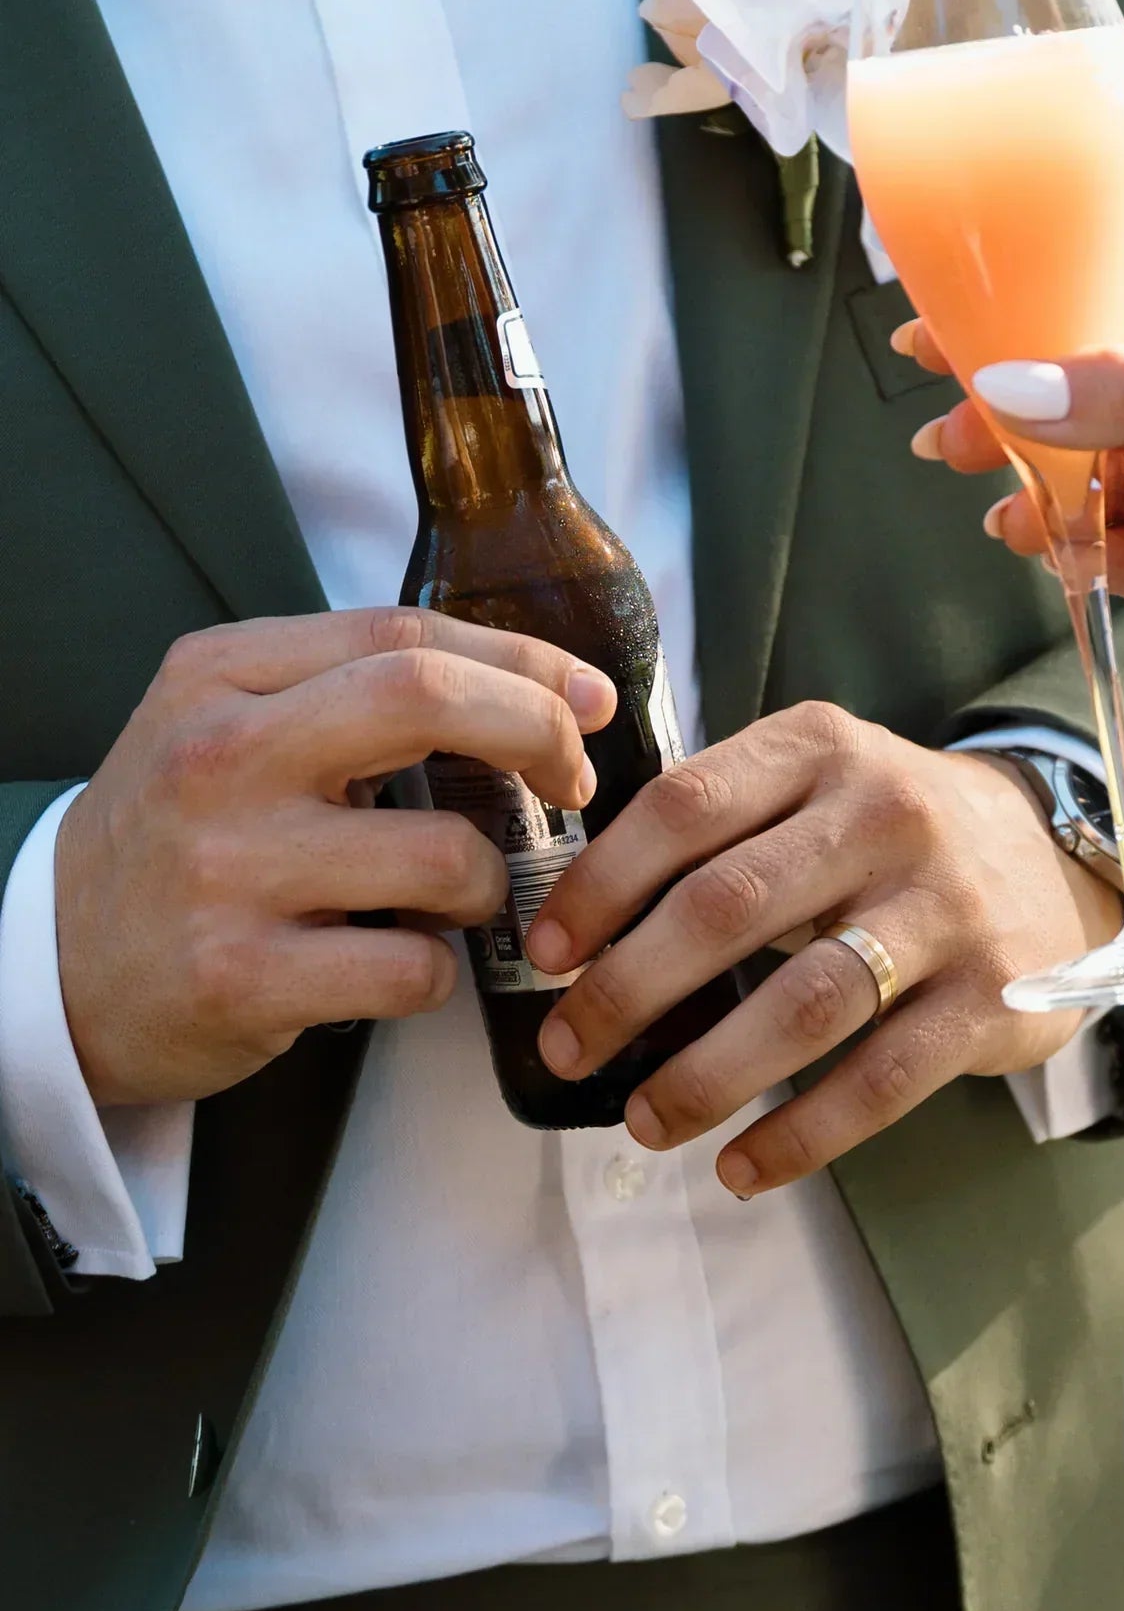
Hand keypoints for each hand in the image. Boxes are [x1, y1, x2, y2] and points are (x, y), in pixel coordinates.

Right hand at [58, 607, 613, 1108]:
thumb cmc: (174, 841)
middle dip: (535, 733)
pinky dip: (435, 973)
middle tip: (571, 780)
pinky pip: (415, 969)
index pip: (404, 635)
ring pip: (447, 855)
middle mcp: (218, 757)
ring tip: (451, 899)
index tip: (583, 698)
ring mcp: (227, 868)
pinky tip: (395, 966)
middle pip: (427, 699)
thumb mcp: (222, 727)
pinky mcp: (241, 975)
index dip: (522, 661)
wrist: (51, 965)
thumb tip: (532, 688)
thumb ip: (344, 692)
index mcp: (220, 677)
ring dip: (487, 885)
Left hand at [523, 701, 1121, 1194]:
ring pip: (803, 1004)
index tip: (546, 953)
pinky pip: (881, 1080)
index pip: (686, 808)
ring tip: (646, 1122)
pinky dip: (801, 1135)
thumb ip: (718, 829)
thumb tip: (579, 929)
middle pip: (729, 908)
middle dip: (628, 990)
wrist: (1056, 860)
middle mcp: (885, 814)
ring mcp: (944, 907)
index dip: (602, 885)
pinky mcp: (990, 996)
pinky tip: (742, 1168)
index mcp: (819, 750)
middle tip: (571, 1049)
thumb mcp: (816, 784)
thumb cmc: (891, 836)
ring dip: (706, 1076)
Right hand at [903, 261, 1123, 758]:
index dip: (1014, 323)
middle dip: (1010, 423)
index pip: (1094, 304)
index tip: (934, 337)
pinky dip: (1074, 553)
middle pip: (1071, 398)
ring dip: (1040, 500)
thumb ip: (1118, 399)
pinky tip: (1061, 558)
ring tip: (1015, 520)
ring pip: (1077, 478)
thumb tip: (1008, 384)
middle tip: (952, 444)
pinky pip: (1100, 545)